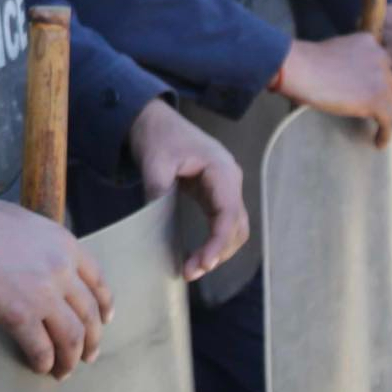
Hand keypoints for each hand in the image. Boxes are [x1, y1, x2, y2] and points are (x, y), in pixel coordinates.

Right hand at [0, 188, 111, 378]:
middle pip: (90, 315)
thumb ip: (45, 246)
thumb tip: (47, 266)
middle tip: (87, 356)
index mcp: (65, 244)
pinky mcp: (18, 314)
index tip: (104, 321)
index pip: (98, 282)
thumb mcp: (25, 224)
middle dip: (91, 340)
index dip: (104, 306)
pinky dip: (44, 362)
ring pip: (72, 337)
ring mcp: (43, 294)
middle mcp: (61, 270)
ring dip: (71, 358)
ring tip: (63, 371)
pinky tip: (40, 367)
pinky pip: (41, 348)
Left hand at [128, 101, 248, 282]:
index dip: (218, 243)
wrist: (154, 119)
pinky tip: (196, 256)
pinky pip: (221, 222)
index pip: (228, 214)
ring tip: (192, 269)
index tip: (202, 264)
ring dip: (218, 250)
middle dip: (218, 252)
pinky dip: (213, 241)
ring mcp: (224, 187)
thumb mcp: (155, 162)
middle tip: (191, 272)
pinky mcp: (214, 193)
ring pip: (233, 227)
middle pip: (237, 226)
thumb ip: (158, 190)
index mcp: (221, 170)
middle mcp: (230, 180)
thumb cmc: (158, 136)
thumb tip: (155, 223)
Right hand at [275, 33, 391, 146]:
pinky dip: (386, 133)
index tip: (374, 91)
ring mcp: (381, 78)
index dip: (383, 79)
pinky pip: (390, 120)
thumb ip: (351, 61)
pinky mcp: (377, 99)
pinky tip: (378, 141)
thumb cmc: (304, 62)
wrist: (299, 69)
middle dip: (387, 95)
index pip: (387, 63)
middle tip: (379, 110)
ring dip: (388, 115)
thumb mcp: (336, 51)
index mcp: (370, 42)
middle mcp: (381, 57)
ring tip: (382, 127)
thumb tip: (351, 82)